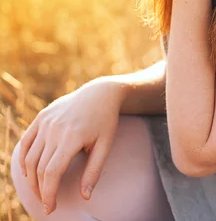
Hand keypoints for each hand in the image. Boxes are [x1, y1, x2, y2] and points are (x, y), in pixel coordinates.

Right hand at [17, 77, 123, 214]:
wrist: (99, 93)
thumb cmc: (105, 120)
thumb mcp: (105, 145)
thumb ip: (94, 171)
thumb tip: (85, 196)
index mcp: (72, 137)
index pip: (52, 173)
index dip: (49, 194)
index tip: (51, 208)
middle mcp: (55, 129)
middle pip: (39, 168)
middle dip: (41, 190)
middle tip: (47, 204)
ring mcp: (46, 121)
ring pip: (29, 157)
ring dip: (31, 178)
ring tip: (40, 190)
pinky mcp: (42, 116)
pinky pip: (26, 141)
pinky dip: (24, 158)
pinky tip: (29, 171)